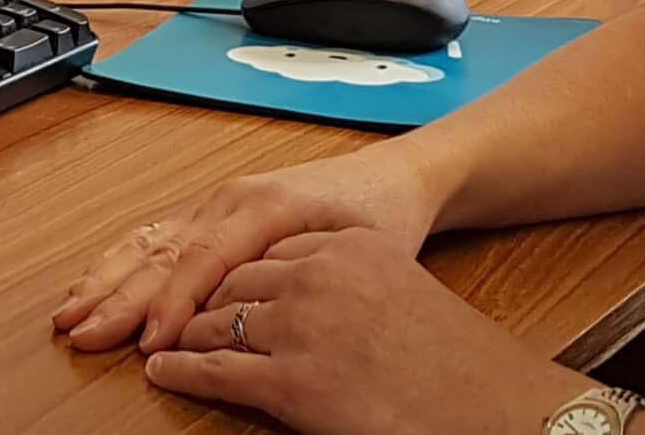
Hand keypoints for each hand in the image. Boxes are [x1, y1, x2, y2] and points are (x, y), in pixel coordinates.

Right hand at [54, 147, 441, 353]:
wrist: (395, 177)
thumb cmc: (381, 215)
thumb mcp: (355, 252)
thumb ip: (302, 280)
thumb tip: (258, 322)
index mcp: (264, 205)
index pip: (203, 258)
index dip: (170, 303)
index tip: (148, 342)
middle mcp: (231, 198)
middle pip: (163, 251)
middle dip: (117, 295)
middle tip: (80, 331)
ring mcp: (218, 201)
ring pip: (150, 240)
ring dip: (107, 278)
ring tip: (70, 311)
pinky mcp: (214, 210)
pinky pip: (158, 233)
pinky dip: (121, 260)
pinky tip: (95, 279)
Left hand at [147, 228, 585, 434]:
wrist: (490, 397)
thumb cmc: (452, 354)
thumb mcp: (395, 287)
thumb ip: (345, 280)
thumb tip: (302, 296)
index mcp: (345, 247)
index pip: (264, 250)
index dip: (224, 270)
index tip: (205, 280)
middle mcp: (318, 273)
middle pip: (231, 279)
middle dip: (192, 299)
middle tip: (156, 310)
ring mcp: (302, 323)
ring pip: (215, 320)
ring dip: (181, 333)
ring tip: (154, 339)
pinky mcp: (291, 378)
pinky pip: (214, 371)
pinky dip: (180, 371)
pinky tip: (163, 369)